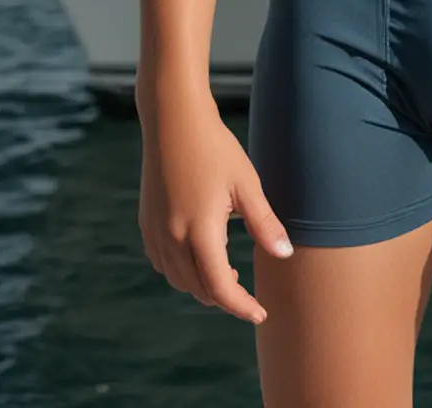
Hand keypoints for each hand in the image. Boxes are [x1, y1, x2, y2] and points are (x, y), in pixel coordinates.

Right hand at [138, 94, 292, 322]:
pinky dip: (182, 271)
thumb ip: (264, 223)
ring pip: (178, 279)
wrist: (173, 120)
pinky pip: (163, 263)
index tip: (261, 313)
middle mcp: (172, 238)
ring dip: (201, 285)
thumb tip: (285, 255)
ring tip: (226, 272)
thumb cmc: (215, 148)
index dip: (242, 306)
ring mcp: (155, 232)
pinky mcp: (146, 223)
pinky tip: (198, 255)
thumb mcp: (246, 185)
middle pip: (198, 288)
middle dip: (223, 297)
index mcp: (200, 232)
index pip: (221, 288)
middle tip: (247, 292)